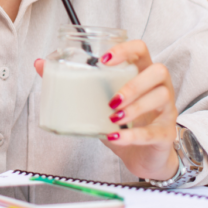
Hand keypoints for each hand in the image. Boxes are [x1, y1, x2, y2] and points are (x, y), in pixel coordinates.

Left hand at [33, 40, 178, 180]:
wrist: (143, 157)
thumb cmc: (122, 123)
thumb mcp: (96, 102)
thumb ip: (73, 84)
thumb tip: (40, 64)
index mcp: (141, 73)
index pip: (141, 49)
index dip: (125, 49)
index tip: (104, 59)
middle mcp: (159, 87)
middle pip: (158, 71)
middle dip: (133, 84)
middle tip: (111, 99)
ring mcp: (167, 110)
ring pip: (161, 98)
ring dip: (135, 107)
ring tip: (113, 117)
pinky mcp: (167, 134)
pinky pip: (155, 132)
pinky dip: (133, 135)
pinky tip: (116, 137)